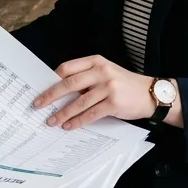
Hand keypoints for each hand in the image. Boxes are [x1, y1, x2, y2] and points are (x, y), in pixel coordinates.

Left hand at [33, 56, 155, 129]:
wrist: (150, 93)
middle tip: (37, 105)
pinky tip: (68, 126)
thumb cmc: (125, 85)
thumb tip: (60, 92)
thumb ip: (87, 78)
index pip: (68, 68)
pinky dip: (77, 121)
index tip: (40, 88)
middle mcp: (101, 71)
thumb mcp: (106, 74)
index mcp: (96, 62)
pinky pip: (90, 114)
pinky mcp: (114, 103)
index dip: (52, 78)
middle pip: (69, 83)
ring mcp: (108, 87)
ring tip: (51, 121)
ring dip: (62, 113)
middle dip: (51, 96)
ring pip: (79, 101)